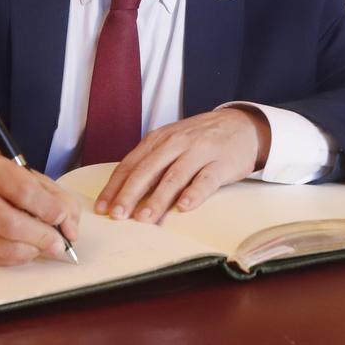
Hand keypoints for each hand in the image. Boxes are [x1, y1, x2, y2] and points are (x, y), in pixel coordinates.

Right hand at [0, 153, 80, 265]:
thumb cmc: (7, 185)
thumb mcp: (33, 180)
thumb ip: (59, 200)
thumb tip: (71, 231)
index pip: (24, 192)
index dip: (48, 209)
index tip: (62, 218)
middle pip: (11, 224)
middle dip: (41, 237)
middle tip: (59, 244)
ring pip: (2, 246)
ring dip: (31, 251)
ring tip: (44, 246)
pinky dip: (17, 259)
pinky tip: (25, 250)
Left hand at [94, 107, 270, 223]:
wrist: (242, 125)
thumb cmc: (201, 139)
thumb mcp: (172, 142)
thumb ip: (151, 162)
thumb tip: (123, 193)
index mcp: (159, 139)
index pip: (131, 164)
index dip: (115, 186)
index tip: (102, 207)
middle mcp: (176, 143)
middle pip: (148, 170)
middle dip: (130, 194)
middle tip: (117, 215)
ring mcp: (200, 152)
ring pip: (174, 177)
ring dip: (158, 199)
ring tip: (145, 218)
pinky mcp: (221, 163)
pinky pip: (206, 180)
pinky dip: (194, 194)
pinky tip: (184, 207)